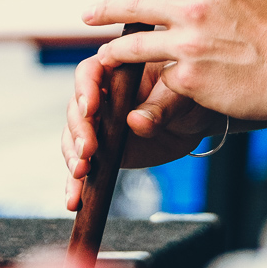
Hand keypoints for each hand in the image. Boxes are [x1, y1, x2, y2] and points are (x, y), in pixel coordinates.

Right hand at [60, 53, 221, 211]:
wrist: (194, 120)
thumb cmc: (188, 95)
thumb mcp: (180, 94)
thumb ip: (159, 107)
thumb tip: (136, 121)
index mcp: (117, 68)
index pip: (90, 72)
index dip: (85, 89)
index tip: (91, 109)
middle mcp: (100, 95)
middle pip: (76, 109)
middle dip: (79, 130)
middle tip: (88, 149)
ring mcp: (98, 124)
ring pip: (73, 138)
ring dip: (72, 156)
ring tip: (82, 172)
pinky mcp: (100, 150)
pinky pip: (82, 165)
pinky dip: (75, 183)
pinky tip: (73, 199)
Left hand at [86, 0, 266, 124]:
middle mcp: (192, 11)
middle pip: (134, 5)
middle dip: (103, 9)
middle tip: (87, 13)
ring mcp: (187, 45)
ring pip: (134, 45)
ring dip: (114, 51)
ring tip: (104, 55)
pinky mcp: (188, 79)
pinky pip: (157, 78)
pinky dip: (148, 83)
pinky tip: (139, 89)